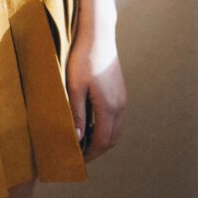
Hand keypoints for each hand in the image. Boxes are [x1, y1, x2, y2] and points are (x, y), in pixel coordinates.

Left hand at [66, 22, 126, 162]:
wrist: (98, 36)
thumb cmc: (83, 59)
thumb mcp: (74, 87)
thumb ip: (77, 114)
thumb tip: (78, 139)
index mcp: (109, 108)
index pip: (102, 141)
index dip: (90, 154)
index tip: (78, 161)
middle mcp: (120, 106)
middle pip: (111, 139)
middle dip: (97, 150)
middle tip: (80, 155)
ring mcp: (122, 99)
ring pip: (115, 129)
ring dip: (102, 139)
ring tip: (83, 141)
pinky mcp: (120, 92)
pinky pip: (115, 118)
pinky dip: (105, 127)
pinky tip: (90, 123)